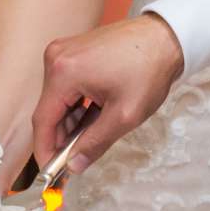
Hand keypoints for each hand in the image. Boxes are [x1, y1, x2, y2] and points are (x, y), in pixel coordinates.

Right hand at [31, 14, 185, 177]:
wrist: (166, 37)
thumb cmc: (149, 71)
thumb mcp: (124, 115)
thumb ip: (95, 144)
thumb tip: (74, 166)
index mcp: (64, 72)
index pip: (43, 120)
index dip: (45, 149)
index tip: (51, 173)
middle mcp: (56, 58)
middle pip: (49, 109)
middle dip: (61, 137)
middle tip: (76, 160)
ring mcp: (64, 52)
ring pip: (58, 99)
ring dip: (71, 122)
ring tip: (92, 137)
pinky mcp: (73, 51)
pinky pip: (67, 86)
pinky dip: (76, 105)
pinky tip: (94, 117)